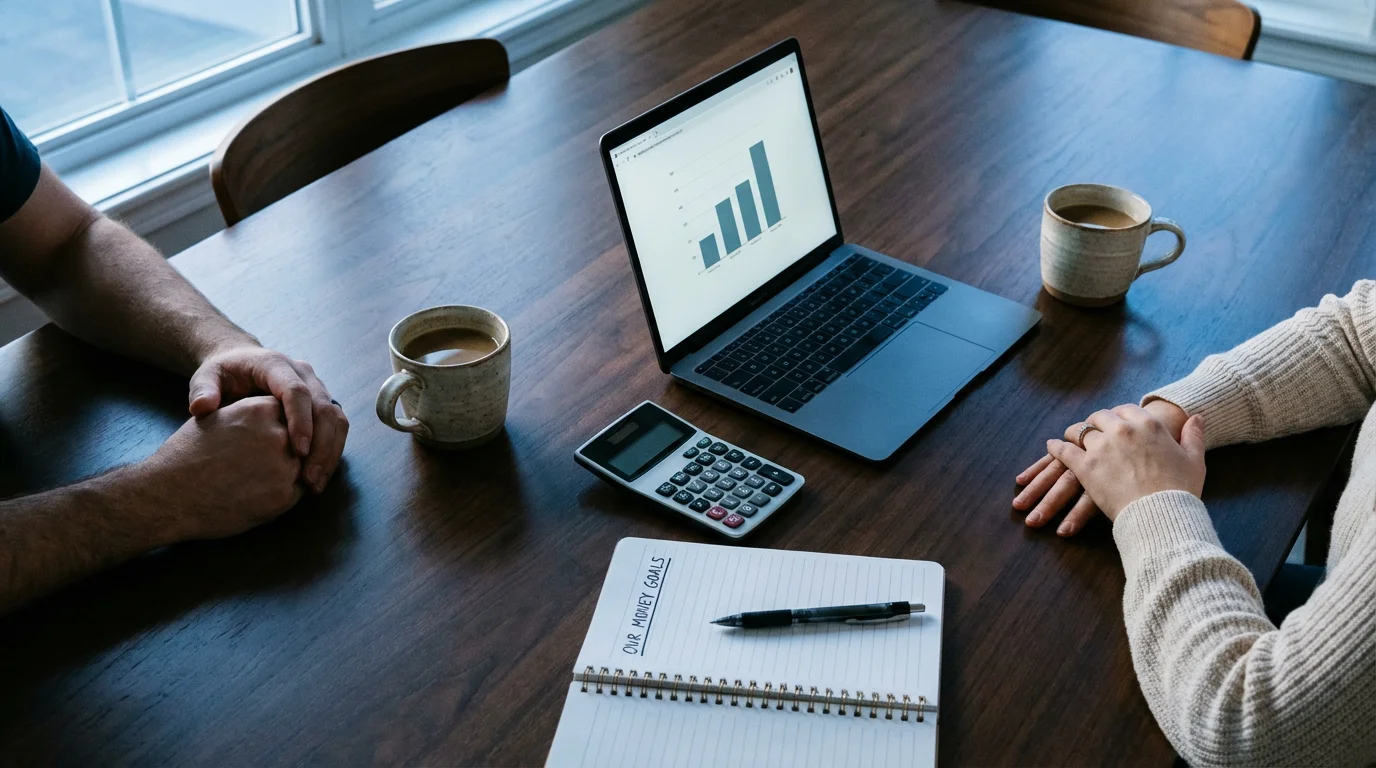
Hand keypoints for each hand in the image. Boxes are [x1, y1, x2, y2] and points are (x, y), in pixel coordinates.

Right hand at [139, 396, 303, 541]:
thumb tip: (277, 413)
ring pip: (303, 466)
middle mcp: (277, 435)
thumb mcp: (217, 417)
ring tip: (256, 478)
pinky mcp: (283, 497)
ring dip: (290, 472)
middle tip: (261, 461)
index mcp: (259, 409)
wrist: (168, 496)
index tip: (268, 436)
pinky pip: (298, 492)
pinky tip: (258, 494)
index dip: (280, 427)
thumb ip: (251, 413)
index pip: (289, 413)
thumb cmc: (186, 456)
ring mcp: (283, 467)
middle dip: (289, 449)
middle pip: (300, 439)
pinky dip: (286, 494)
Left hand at [187, 345, 347, 492]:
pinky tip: (318, 476)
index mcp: (276, 365)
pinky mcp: (323, 403)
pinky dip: (332, 452)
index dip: (301, 421)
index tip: (297, 452)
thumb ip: (203, 391)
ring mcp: (317, 388)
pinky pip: (337, 426)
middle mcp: (304, 374)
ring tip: (315, 483)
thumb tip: (202, 408)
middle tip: (309, 479)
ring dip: (331, 452)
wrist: (240, 363)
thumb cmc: (223, 375)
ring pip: (337, 418)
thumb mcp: (206, 377)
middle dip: (321, 445)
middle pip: (325, 407)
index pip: (297, 391)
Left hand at [1045, 406, 1206, 519]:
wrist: (1162, 514)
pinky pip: (1063, 451)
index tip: (1114, 423)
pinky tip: (1052, 447)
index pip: (1125, 410)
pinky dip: (1056, 447)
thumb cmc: (1181, 490)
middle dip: (1095, 423)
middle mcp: (1122, 430)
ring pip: (1079, 431)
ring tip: (1069, 438)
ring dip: (1074, 434)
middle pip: (1100, 417)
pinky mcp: (1084, 466)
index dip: (1117, 416)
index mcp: (1148, 424)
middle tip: (1092, 431)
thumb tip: (1197, 417)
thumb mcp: (1194, 459)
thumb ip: (1193, 435)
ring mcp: (1101, 447)